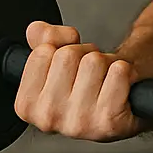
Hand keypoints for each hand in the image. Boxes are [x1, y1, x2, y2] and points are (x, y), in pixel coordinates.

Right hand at [13, 21, 141, 142]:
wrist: (124, 107)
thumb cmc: (88, 85)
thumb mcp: (58, 57)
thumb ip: (43, 38)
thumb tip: (37, 30)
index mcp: (27, 105)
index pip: (42, 51)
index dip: (61, 48)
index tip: (69, 67)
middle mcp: (49, 118)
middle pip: (68, 55)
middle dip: (84, 53)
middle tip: (90, 73)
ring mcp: (78, 122)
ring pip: (93, 61)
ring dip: (105, 62)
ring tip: (104, 80)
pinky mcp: (108, 121)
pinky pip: (119, 72)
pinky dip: (125, 71)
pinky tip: (120, 88)